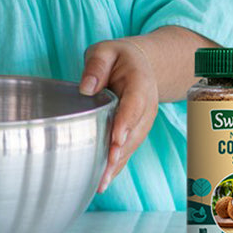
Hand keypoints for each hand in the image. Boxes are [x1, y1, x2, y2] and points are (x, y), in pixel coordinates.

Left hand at [79, 37, 159, 193]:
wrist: (140, 65)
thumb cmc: (118, 58)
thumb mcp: (106, 50)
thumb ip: (96, 65)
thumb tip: (86, 88)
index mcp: (140, 82)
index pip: (134, 105)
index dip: (126, 123)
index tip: (116, 140)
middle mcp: (146, 106)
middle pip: (135, 132)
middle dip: (119, 152)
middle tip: (104, 171)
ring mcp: (143, 122)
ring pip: (132, 145)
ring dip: (117, 164)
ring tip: (101, 182)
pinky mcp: (135, 132)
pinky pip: (127, 150)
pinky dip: (116, 165)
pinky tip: (103, 181)